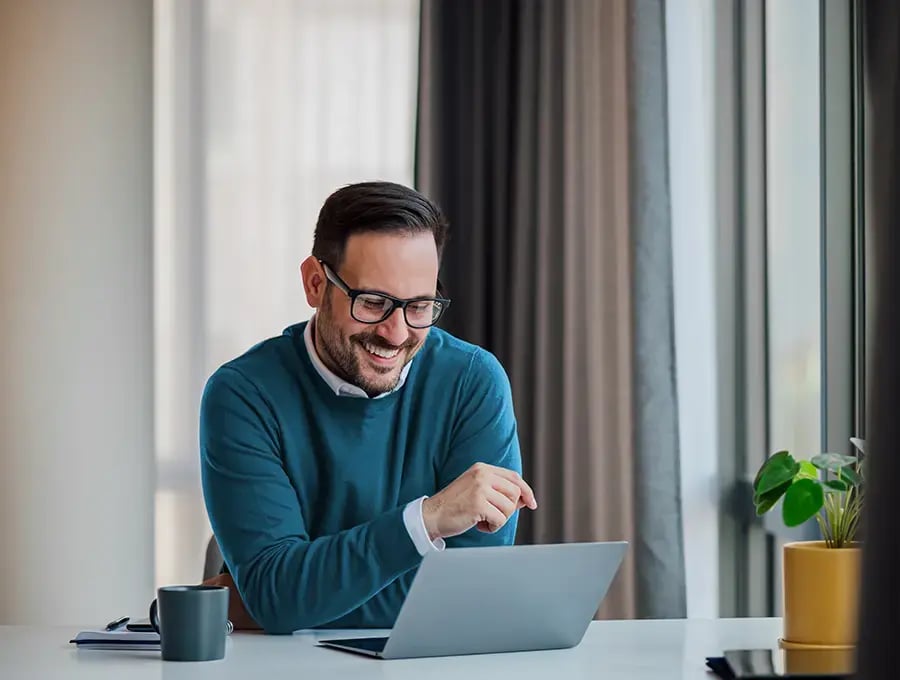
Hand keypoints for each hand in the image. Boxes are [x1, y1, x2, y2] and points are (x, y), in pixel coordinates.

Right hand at [422, 463, 537, 540]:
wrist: (431, 515)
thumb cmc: (455, 506)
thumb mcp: (477, 491)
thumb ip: (499, 492)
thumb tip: (526, 499)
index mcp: (482, 468)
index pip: (514, 477)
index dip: (526, 491)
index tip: (532, 504)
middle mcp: (482, 474)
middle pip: (515, 493)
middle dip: (509, 510)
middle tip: (492, 516)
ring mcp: (480, 488)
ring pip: (509, 508)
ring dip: (499, 520)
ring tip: (483, 520)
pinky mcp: (478, 504)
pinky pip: (500, 519)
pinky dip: (493, 527)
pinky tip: (479, 525)